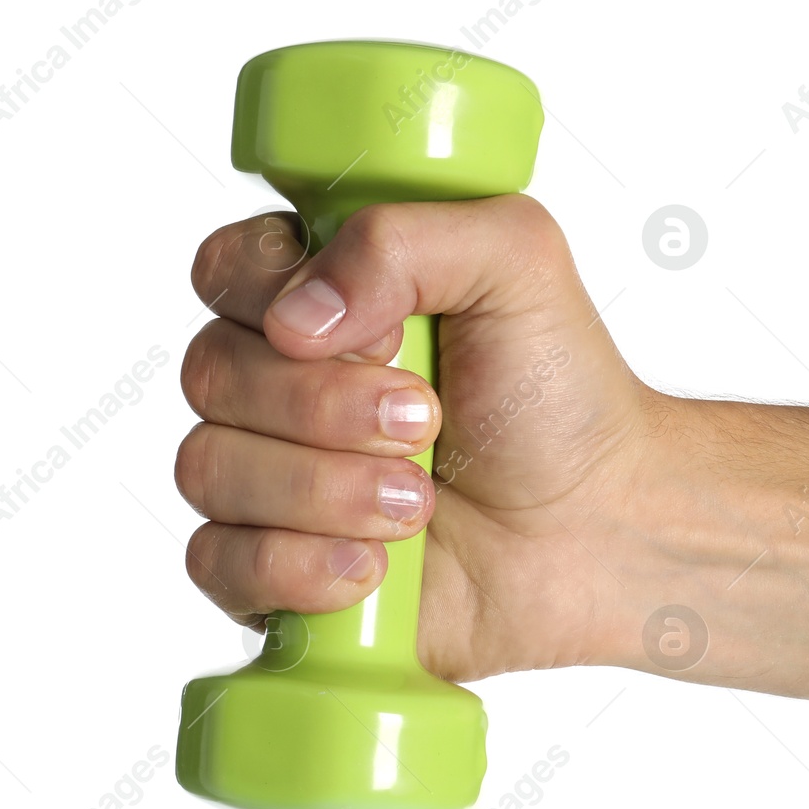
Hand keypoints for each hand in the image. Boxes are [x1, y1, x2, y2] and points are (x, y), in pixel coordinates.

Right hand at [176, 195, 657, 680]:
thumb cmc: (559, 395)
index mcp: (319, 294)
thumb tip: (297, 316)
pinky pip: (218, 564)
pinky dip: (297, 565)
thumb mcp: (515, 263)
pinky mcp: (274, 570)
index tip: (383, 336)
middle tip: (426, 420)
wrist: (601, 528)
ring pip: (207, 469)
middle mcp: (278, 381)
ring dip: (322, 489)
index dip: (276, 300)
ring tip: (418, 500)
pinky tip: (373, 566)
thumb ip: (405, 239)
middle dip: (323, 405)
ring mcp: (269, 479)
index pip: (223, 270)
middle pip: (209, 371)